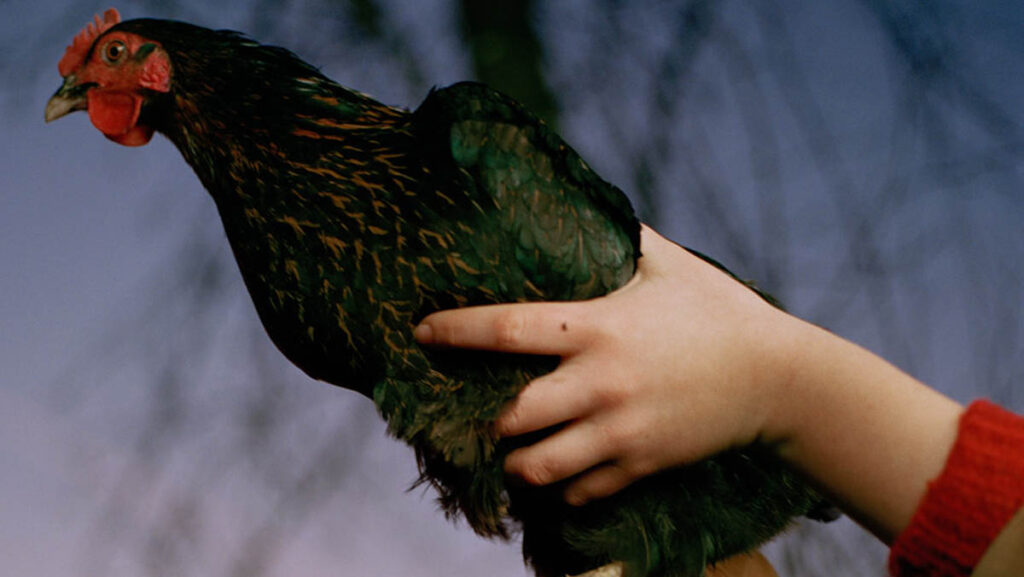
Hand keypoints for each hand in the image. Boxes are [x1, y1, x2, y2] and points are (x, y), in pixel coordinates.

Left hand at [414, 225, 795, 504]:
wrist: (779, 378)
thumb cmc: (720, 312)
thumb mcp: (669, 264)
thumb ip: (623, 235)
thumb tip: (587, 200)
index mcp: (599, 327)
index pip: (508, 329)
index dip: (455, 331)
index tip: (420, 331)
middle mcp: (602, 383)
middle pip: (512, 415)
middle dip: (485, 418)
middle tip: (478, 410)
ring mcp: (622, 430)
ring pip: (540, 466)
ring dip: (516, 463)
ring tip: (513, 451)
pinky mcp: (642, 463)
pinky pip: (582, 490)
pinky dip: (561, 487)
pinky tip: (559, 473)